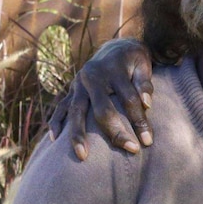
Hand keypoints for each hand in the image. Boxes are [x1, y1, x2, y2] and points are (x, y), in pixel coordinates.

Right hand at [48, 38, 153, 159]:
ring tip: (82, 156)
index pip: (128, 99)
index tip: (147, 141)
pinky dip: (56, 122)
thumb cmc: (134, 60)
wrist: (116, 47)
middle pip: (102, 110)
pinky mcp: (70, 89)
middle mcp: (92, 77)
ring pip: (76, 111)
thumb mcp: (143, 65)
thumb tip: (147, 104)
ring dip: (78, 134)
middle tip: (130, 150)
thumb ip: (145, 84)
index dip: (139, 120)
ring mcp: (78, 84)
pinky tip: (54, 140)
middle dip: (115, 132)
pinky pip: (60, 107)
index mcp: (113, 70)